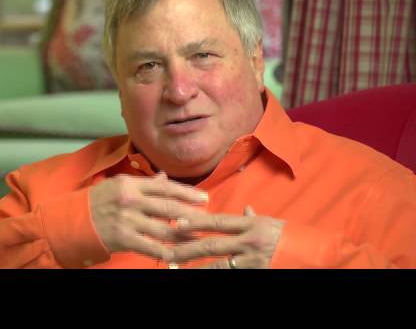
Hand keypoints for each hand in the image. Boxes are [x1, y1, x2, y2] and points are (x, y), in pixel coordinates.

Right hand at [89, 172, 208, 260]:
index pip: (165, 187)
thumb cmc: (98, 200)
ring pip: (164, 229)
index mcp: (130, 184)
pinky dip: (167, 252)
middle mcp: (130, 200)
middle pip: (169, 208)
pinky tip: (179, 254)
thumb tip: (165, 179)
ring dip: (185, 235)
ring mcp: (127, 220)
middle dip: (192, 214)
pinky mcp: (124, 239)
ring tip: (199, 237)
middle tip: (209, 218)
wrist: (73, 220)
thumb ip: (143, 184)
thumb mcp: (118, 185)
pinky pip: (151, 247)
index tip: (204, 198)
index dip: (187, 193)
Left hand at [170, 206, 284, 268]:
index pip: (217, 222)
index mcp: (250, 224)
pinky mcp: (256, 273)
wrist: (315, 255)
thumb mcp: (271, 222)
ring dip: (196, 267)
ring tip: (178, 268)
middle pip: (212, 244)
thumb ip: (253, 218)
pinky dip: (216, 275)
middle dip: (188, 248)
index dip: (196, 222)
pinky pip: (231, 274)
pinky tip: (202, 275)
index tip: (177, 223)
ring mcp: (252, 260)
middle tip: (168, 251)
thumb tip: (245, 209)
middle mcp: (249, 241)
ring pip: (218, 265)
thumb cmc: (291, 236)